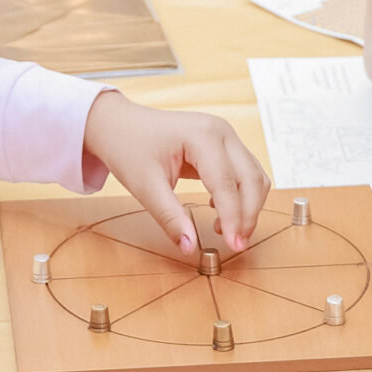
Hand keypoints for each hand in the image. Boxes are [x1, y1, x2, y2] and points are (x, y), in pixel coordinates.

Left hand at [82, 91, 270, 255]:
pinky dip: (241, 195)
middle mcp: (221, 131)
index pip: (227, 184)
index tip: (235, 246)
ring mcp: (225, 136)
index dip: (234, 218)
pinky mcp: (223, 144)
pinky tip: (218, 211)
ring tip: (225, 230)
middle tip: (236, 244)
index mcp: (202, 135)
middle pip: (251, 179)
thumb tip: (189, 248)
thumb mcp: (145, 186)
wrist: (118, 124)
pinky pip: (245, 172)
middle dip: (248, 214)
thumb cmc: (128, 147)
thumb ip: (170, 218)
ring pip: (254, 176)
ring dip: (248, 206)